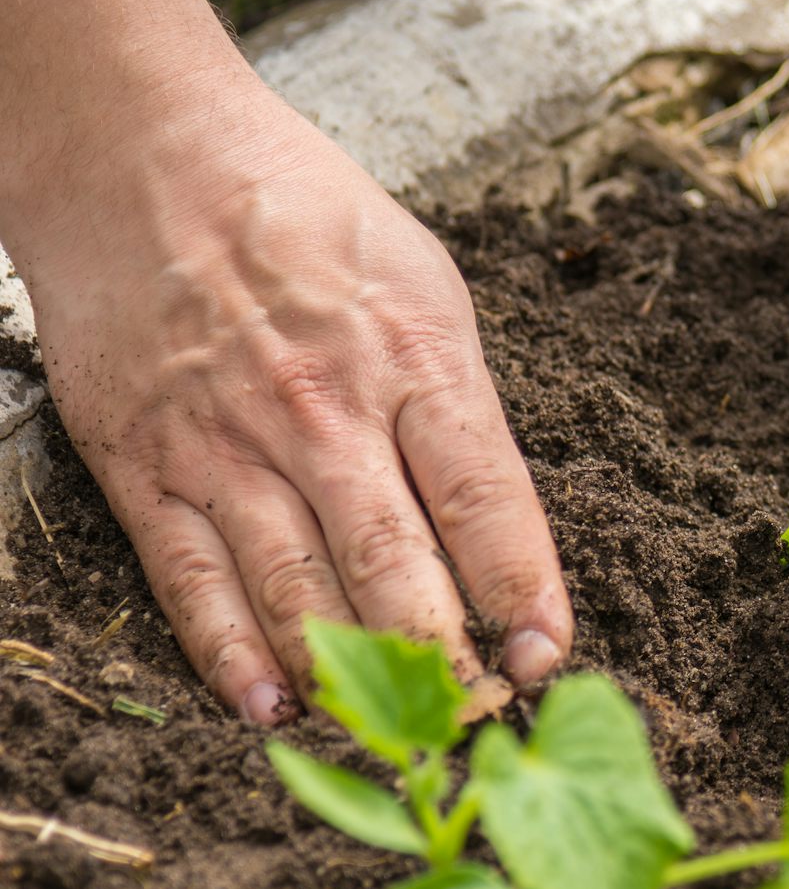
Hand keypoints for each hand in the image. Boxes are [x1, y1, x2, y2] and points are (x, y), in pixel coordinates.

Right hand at [14, 86, 572, 722]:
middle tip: (480, 721)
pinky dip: (229, 654)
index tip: (549, 654)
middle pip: (396, 562)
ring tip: (393, 738)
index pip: (487, 498)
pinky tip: (269, 709)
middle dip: (444, 657)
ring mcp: (226, 441)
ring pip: (297, 587)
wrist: (139, 151)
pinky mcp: (142, 463)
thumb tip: (498, 525)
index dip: (523, 588)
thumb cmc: (305, 215)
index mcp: (412, 356)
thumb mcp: (423, 280)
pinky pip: (191, 578)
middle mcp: (322, 408)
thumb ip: (460, 399)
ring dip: (350, 675)